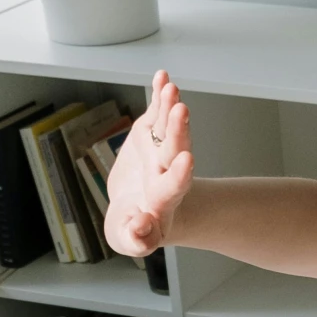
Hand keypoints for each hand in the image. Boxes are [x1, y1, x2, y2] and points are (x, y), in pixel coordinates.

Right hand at [104, 70, 193, 255]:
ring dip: (169, 106)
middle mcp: (165, 171)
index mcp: (162, 199)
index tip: (185, 161)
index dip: (179, 175)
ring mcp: (159, 150)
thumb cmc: (135, 229)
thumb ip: (135, 238)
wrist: (138, 210)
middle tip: (181, 111)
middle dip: (178, 131)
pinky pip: (157, 112)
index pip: (173, 186)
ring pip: (168, 127)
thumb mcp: (130, 240)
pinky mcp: (150, 135)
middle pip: (174, 150)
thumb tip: (140, 227)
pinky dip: (159, 95)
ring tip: (170, 88)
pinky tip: (162, 76)